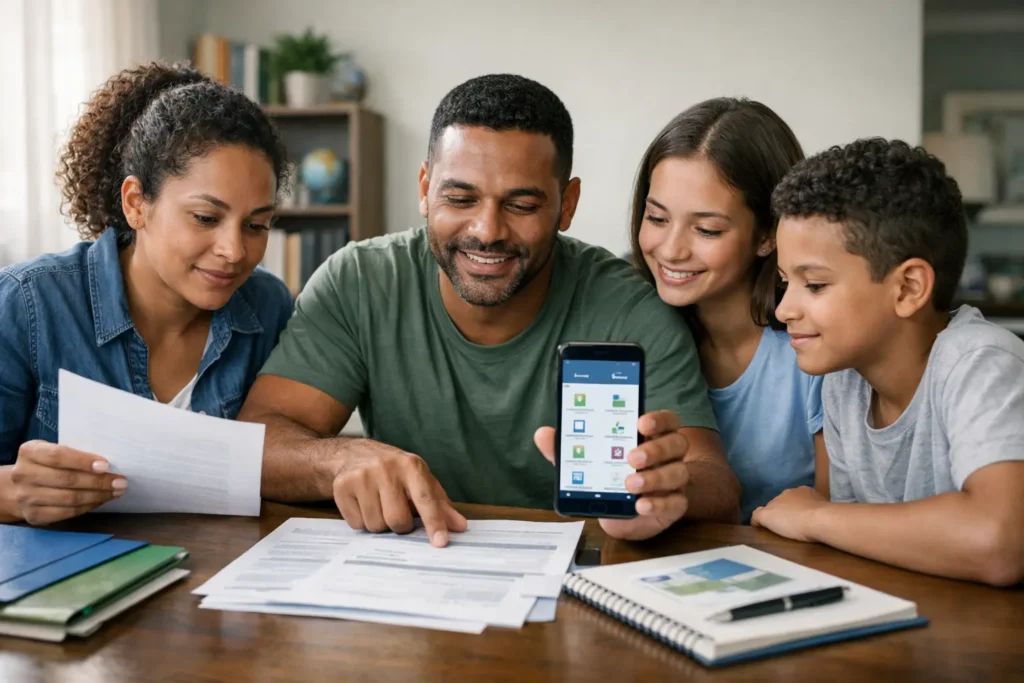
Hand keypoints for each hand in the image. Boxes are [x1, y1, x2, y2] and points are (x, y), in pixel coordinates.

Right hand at [11, 441, 125, 524]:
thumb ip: (72, 453)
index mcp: (29, 452)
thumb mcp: (51, 450)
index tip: (106, 465)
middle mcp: (23, 474)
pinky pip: (67, 513)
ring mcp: (26, 497)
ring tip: (116, 492)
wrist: (17, 488)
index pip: (58, 456)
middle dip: (98, 482)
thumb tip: (107, 463)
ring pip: (69, 499)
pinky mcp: (33, 516)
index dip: (83, 461)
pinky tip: (101, 500)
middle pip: (66, 479)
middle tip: (121, 481)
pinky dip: (88, 507)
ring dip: (98, 496)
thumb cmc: (45, 465)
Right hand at [331, 442, 466, 546]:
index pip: (425, 498)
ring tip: (379, 505)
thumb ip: (440, 504)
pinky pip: (356, 524)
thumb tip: (459, 527)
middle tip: (398, 512)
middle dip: (401, 525)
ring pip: (376, 526)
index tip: (440, 542)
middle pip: (398, 520)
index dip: (434, 522)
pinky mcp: (342, 487)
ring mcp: (362, 476)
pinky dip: (362, 521)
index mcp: (411, 466)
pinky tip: (363, 504)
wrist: (353, 454)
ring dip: (380, 524)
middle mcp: (386, 468)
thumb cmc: (394, 471)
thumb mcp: (420, 480)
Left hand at [535, 410, 691, 540]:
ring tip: (630, 484)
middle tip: (630, 457)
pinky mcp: (674, 504)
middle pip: (675, 443)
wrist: (625, 514)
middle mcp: (668, 454)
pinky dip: (658, 503)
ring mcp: (674, 479)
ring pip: (678, 472)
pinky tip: (641, 505)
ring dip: (654, 477)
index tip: (640, 422)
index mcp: (651, 435)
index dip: (657, 419)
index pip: (666, 419)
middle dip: (655, 449)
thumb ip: (568, 448)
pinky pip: (676, 502)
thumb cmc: (611, 477)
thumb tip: (543, 434)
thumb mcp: (588, 461)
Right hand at [751, 486, 828, 541]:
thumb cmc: (793, 520)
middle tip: (788, 528)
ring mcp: (814, 496)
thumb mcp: (766, 518)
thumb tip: (755, 518)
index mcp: (783, 493)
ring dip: (802, 513)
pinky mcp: (827, 504)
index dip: (772, 515)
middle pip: (789, 503)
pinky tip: (816, 525)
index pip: (773, 503)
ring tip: (804, 527)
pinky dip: (815, 516)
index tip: (774, 527)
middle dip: (788, 512)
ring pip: (804, 505)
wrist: (823, 521)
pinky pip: (817, 510)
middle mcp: (798, 491)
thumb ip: (757, 515)